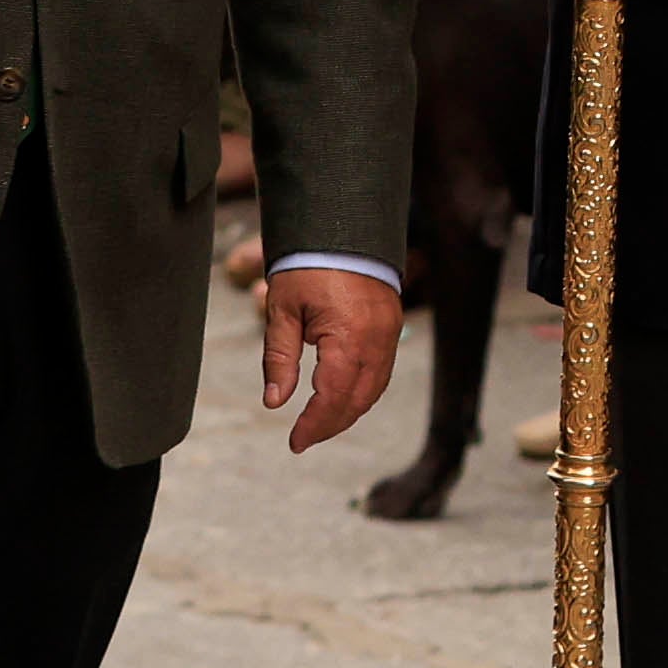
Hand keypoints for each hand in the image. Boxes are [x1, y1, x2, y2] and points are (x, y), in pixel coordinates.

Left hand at [259, 261, 402, 449]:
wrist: (341, 225)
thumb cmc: (307, 264)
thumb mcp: (283, 311)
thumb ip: (279, 359)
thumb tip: (275, 402)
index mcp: (348, 337)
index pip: (333, 397)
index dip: (314, 425)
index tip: (295, 442)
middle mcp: (376, 340)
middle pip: (358, 400)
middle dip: (331, 424)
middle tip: (304, 438)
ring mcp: (389, 333)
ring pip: (374, 389)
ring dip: (348, 411)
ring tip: (320, 424)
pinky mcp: (392, 326)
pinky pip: (382, 372)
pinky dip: (362, 391)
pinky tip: (342, 398)